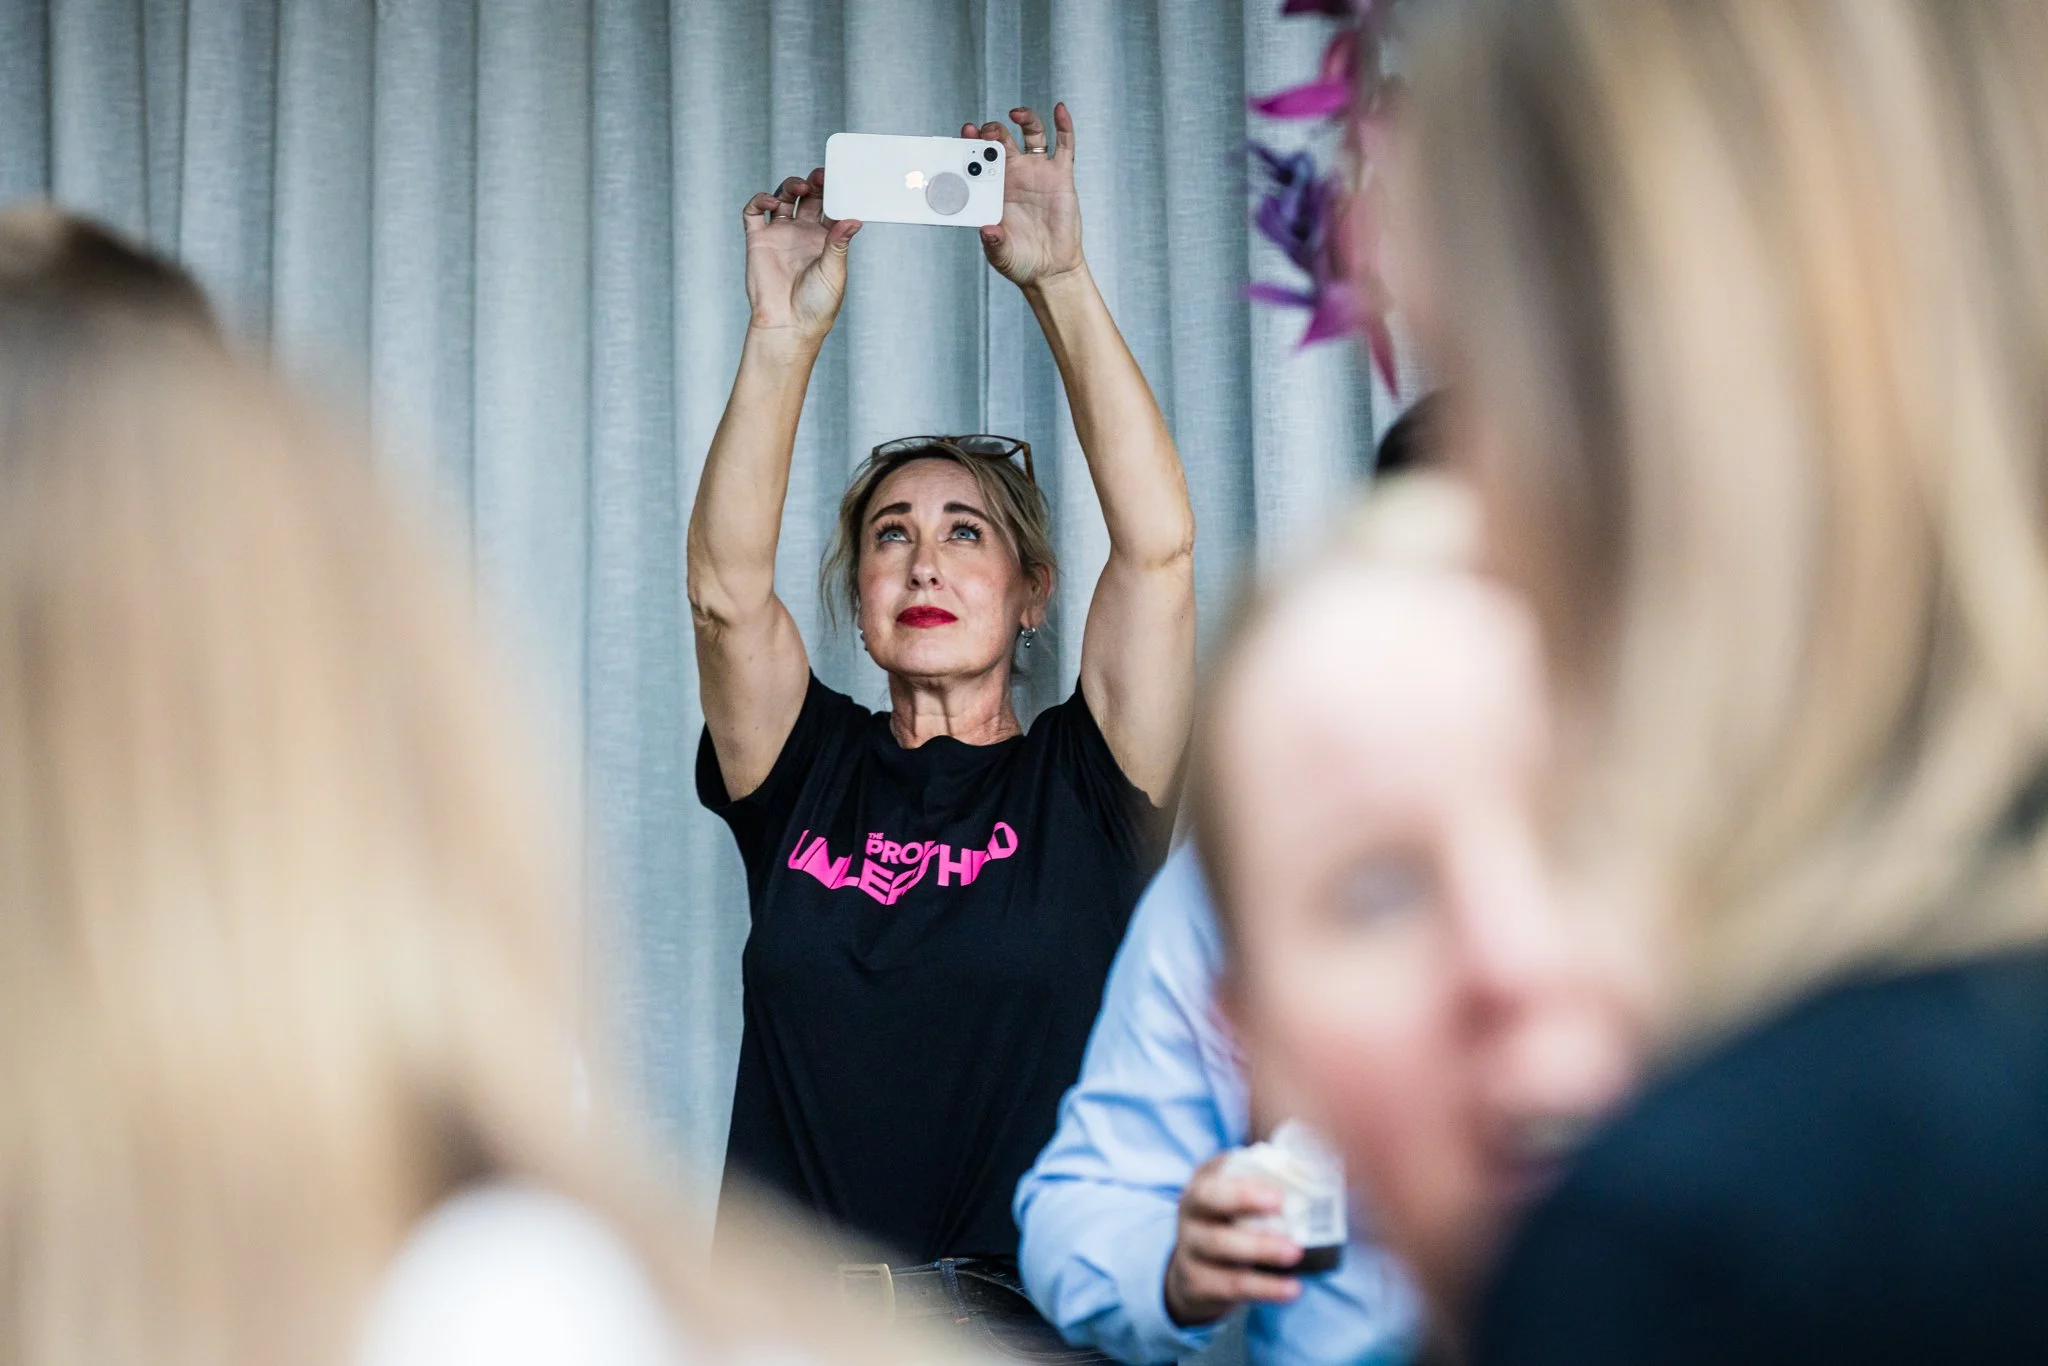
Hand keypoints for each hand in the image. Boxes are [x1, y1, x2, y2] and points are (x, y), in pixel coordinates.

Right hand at [743, 169, 860, 340]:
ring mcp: (780, 234)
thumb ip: (839, 242)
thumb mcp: (834, 271)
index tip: (840, 178)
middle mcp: (802, 233)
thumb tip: (854, 218)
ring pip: (783, 198)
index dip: (834, 191)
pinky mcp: (758, 240)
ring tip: (801, 187)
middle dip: (814, 182)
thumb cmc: (816, 305)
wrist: (787, 326)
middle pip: (808, 196)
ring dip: (791, 186)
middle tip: (820, 176)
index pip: (830, 206)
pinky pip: (755, 212)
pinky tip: (772, 202)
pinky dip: (761, 200)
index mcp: (825, 240)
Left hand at [962, 103, 1083, 288]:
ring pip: (1031, 135)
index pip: (978, 159)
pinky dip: (1064, 125)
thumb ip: (994, 242)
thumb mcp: (1001, 254)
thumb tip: (987, 230)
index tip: (965, 133)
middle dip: (991, 132)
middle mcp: (1014, 175)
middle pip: (1000, 141)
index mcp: (993, 189)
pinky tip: (1060, 110)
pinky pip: (1064, 145)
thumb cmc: (1021, 261)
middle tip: (987, 131)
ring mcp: (1038, 173)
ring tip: (1015, 114)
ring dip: (1024, 119)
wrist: (1051, 270)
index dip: (970, 144)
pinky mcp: (1061, 176)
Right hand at [1163, 1155, 1303, 1327]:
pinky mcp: (1197, 1284)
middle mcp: (1189, 1214)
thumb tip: (1320, 1172)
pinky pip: (1231, 1286)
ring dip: (1261, 1249)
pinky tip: (1292, 1288)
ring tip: (1296, 1253)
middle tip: (1283, 1208)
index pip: (1217, 1177)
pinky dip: (1265, 1288)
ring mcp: (1189, 1250)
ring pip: (1221, 1246)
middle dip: (1244, 1200)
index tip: (1278, 1195)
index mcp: (1203, 1185)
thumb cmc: (1230, 1225)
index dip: (1244, 1186)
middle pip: (1210, 1204)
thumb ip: (1265, 1183)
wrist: (1193, 1275)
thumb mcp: (1237, 1200)